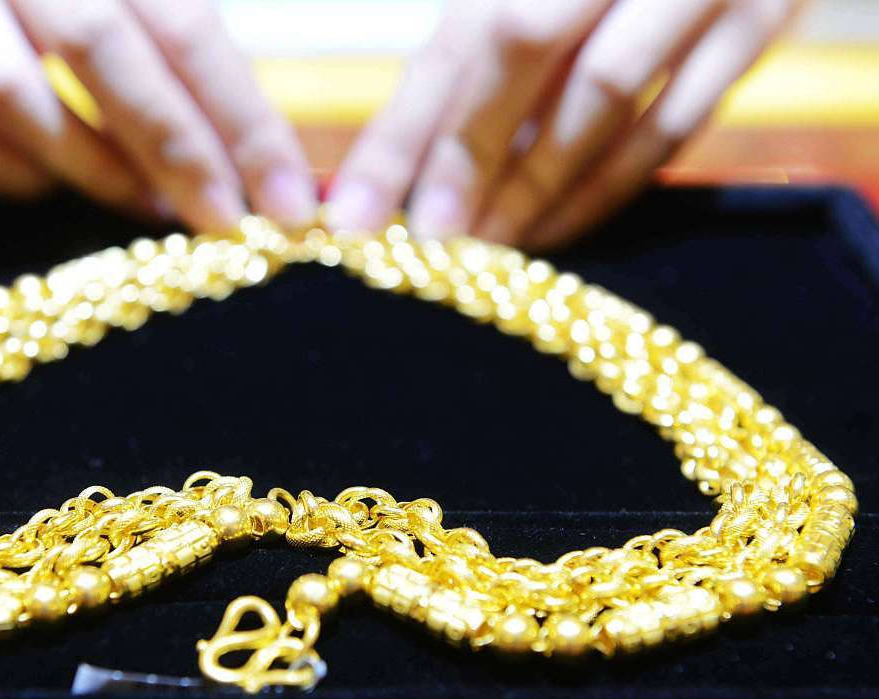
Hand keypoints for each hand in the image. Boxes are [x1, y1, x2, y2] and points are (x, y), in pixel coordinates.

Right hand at [0, 0, 316, 229]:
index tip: (289, 204)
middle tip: (226, 226)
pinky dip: (18, 180)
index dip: (244, 125)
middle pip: (98, 52)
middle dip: (175, 154)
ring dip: (97, 172)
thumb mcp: (166, 7)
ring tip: (156, 209)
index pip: (186, 29)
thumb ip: (209, 66)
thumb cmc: (124, 8)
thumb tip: (278, 179)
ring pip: (10, 97)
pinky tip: (66, 186)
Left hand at [327, 0, 800, 250]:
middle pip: (518, 57)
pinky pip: (673, 128)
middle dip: (466, 164)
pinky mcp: (760, 24)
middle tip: (429, 250)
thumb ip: (479, 51)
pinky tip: (558, 233)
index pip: (454, 45)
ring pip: (599, 103)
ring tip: (487, 257)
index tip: (355, 219)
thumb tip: (413, 168)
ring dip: (534, 191)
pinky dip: (608, 188)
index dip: (401, 137)